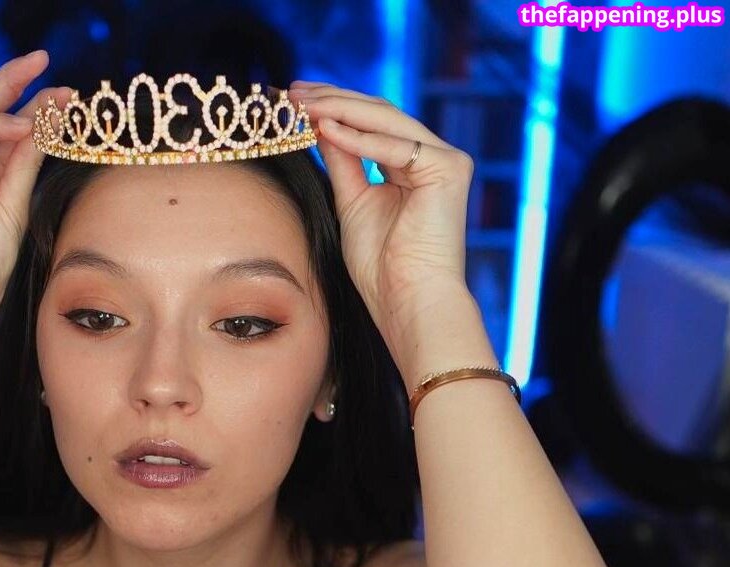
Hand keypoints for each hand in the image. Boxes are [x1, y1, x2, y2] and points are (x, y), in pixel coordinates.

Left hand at [288, 81, 474, 358]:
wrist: (408, 303)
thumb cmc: (382, 271)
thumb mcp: (352, 205)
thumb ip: (342, 164)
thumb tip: (320, 126)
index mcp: (414, 167)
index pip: (371, 124)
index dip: (332, 109)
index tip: (292, 101)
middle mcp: (434, 158)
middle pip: (379, 115)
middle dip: (333, 100)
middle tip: (292, 91)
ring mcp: (445, 160)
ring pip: (386, 121)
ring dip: (340, 110)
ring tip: (301, 103)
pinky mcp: (448, 169)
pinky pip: (395, 147)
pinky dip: (359, 138)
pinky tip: (326, 128)